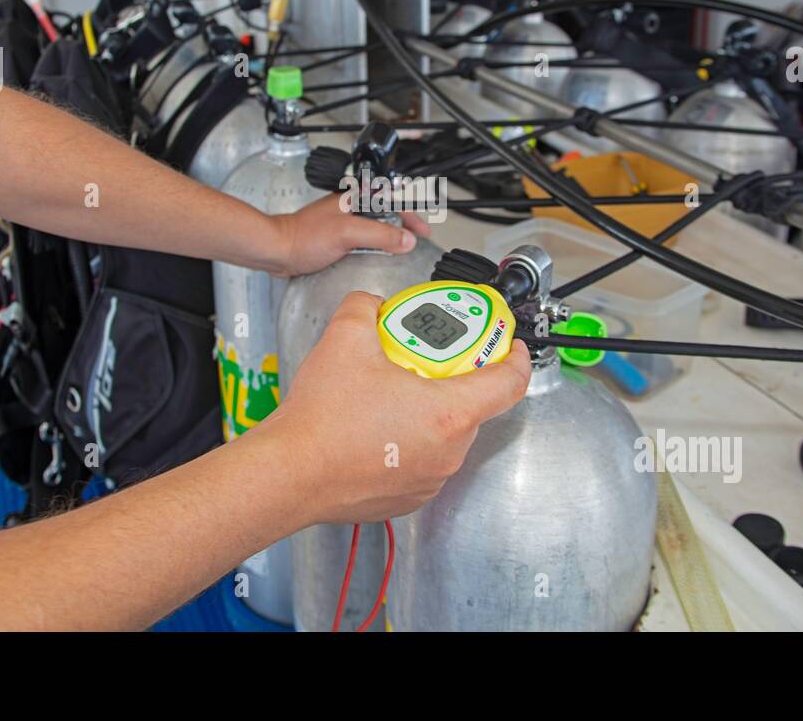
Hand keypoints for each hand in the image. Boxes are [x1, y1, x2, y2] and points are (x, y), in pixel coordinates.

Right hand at [259, 291, 531, 523]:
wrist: (288, 474)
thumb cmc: (322, 422)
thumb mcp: (346, 338)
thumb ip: (366, 307)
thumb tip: (371, 305)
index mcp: (449, 414)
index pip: (508, 383)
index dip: (514, 357)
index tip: (509, 344)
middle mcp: (448, 452)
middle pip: (472, 405)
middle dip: (452, 376)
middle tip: (424, 358)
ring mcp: (429, 479)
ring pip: (445, 433)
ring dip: (429, 409)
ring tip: (390, 390)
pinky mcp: (406, 496)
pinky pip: (423, 458)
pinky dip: (410, 438)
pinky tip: (376, 423)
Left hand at [267, 195, 430, 276]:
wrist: (279, 250)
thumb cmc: (304, 236)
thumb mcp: (348, 233)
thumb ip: (380, 235)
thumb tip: (406, 239)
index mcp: (355, 197)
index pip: (392, 201)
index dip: (411, 216)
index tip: (423, 231)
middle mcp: (350, 206)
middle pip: (386, 212)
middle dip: (404, 224)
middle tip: (418, 238)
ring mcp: (343, 220)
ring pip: (375, 225)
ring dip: (391, 235)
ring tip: (403, 246)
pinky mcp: (337, 235)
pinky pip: (364, 237)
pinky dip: (376, 244)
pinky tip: (378, 254)